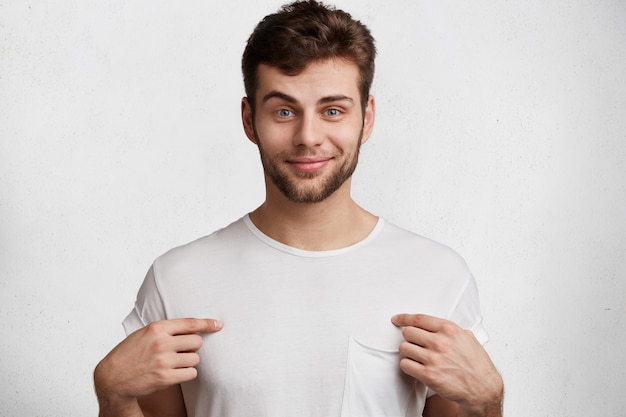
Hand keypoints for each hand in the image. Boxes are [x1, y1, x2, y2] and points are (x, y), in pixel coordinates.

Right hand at [94, 318, 222, 404]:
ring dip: (188, 361)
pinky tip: (175, 372)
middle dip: (193, 346)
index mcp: (157, 328)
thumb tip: (192, 328)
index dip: (207, 324)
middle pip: (197, 341)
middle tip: (182, 350)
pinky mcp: (166, 378)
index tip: (217, 325)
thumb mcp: (144, 333)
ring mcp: (164, 361)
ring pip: (195, 359)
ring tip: (174, 363)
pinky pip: (191, 373)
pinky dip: (186, 373)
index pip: (190, 323)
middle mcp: (162, 343)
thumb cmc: (129, 353)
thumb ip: (165, 329)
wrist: (112, 378)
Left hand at [391, 314, 502, 415]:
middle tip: (414, 344)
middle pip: (408, 332)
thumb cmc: (477, 365)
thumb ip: (452, 331)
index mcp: (449, 330)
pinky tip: (416, 367)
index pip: (419, 319)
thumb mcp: (468, 339)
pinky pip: (405, 364)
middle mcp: (440, 342)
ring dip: (408, 352)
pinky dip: (407, 365)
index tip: (397, 320)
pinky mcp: (428, 375)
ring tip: (417, 357)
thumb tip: (437, 326)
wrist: (483, 389)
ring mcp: (433, 358)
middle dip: (409, 338)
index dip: (404, 318)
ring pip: (404, 348)